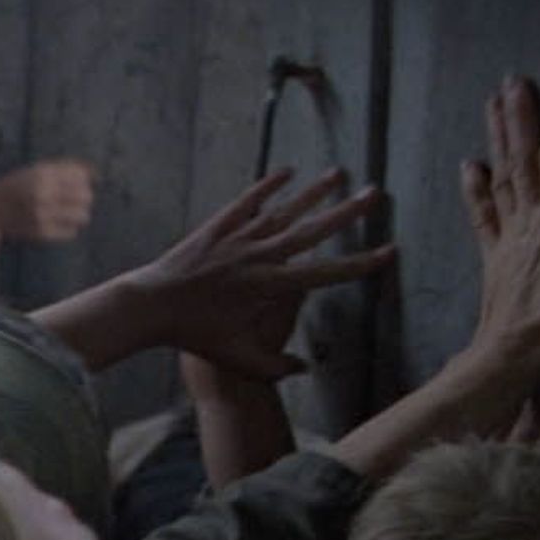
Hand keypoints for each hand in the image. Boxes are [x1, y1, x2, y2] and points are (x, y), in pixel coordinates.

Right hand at [0, 157, 96, 242]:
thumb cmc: (17, 186)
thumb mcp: (37, 169)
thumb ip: (67, 167)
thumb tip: (97, 174)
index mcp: (42, 174)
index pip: (81, 177)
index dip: (84, 180)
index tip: (76, 184)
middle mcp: (43, 193)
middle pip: (86, 196)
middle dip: (84, 197)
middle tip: (75, 200)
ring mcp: (42, 215)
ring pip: (83, 216)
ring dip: (79, 214)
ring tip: (68, 212)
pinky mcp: (40, 233)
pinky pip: (71, 232)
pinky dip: (69, 228)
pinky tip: (58, 224)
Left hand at [129, 168, 393, 381]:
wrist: (150, 307)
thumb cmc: (193, 336)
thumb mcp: (238, 359)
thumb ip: (275, 367)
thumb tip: (306, 367)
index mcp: (270, 286)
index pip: (327, 273)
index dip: (361, 264)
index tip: (389, 251)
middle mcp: (259, 256)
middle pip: (313, 230)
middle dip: (347, 213)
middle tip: (376, 194)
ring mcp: (238, 238)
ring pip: (284, 210)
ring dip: (313, 192)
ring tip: (340, 173)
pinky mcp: (217, 228)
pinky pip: (248, 202)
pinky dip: (268, 187)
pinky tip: (287, 172)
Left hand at [459, 76, 539, 384]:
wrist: (511, 357)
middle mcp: (528, 222)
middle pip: (522, 161)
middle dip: (520, 119)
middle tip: (513, 81)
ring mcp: (507, 238)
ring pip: (501, 178)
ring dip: (497, 140)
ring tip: (492, 105)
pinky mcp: (495, 258)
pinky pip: (483, 215)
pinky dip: (476, 188)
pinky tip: (469, 166)